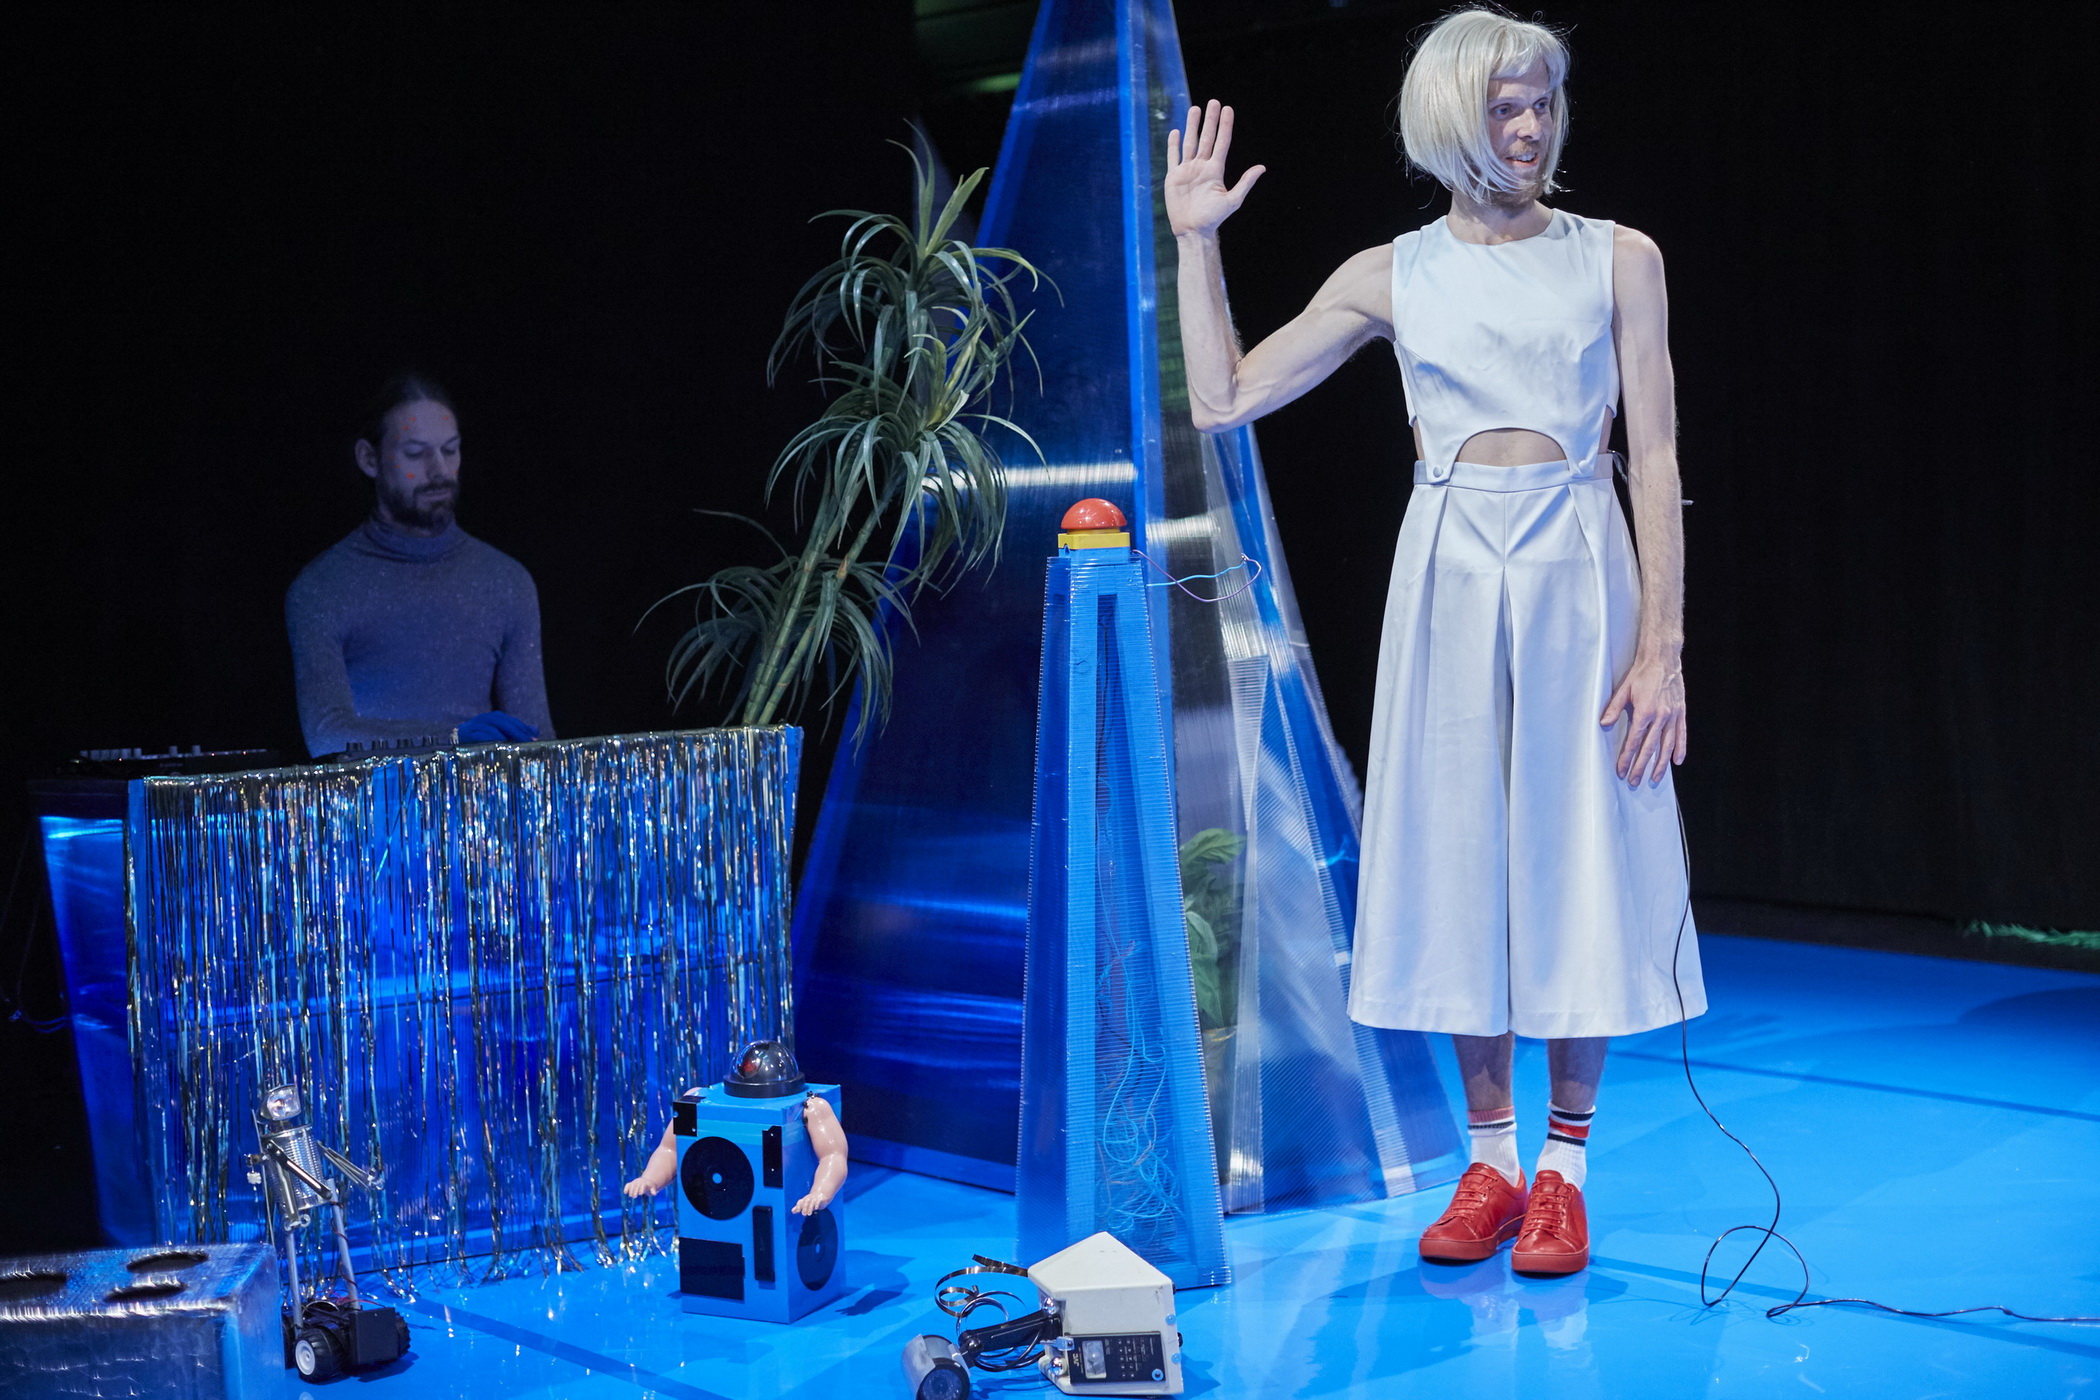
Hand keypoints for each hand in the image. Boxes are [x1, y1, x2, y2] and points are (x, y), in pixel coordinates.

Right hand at [457, 710, 537, 743]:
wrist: (458, 740)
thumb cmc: (483, 738)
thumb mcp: (502, 734)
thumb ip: (517, 731)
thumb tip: (535, 730)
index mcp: (496, 717)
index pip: (513, 722)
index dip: (524, 730)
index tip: (535, 741)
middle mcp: (486, 718)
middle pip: (504, 723)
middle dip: (517, 733)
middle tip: (527, 743)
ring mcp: (475, 725)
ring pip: (492, 728)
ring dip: (504, 737)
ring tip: (514, 746)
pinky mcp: (466, 734)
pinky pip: (479, 735)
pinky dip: (489, 740)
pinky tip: (498, 746)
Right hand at [623, 1167, 667, 1197]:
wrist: (646, 1181)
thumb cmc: (650, 1186)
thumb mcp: (653, 1188)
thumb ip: (653, 1191)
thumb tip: (654, 1194)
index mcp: (644, 1183)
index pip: (642, 1186)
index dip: (641, 1189)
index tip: (640, 1194)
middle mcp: (639, 1182)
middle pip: (636, 1186)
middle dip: (635, 1191)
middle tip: (635, 1197)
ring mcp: (634, 1182)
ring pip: (631, 1186)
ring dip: (630, 1191)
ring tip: (631, 1196)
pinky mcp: (631, 1183)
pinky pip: (627, 1185)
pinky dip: (626, 1188)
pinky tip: (625, 1192)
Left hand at [791, 1186, 832, 1216]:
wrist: (820, 1194)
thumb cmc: (811, 1200)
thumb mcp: (805, 1203)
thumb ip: (799, 1207)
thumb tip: (792, 1211)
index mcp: (804, 1199)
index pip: (800, 1202)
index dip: (798, 1206)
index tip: (797, 1211)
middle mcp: (809, 1198)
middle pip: (805, 1202)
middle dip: (804, 1208)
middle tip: (803, 1214)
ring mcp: (814, 1198)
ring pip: (811, 1202)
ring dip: (810, 1208)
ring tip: (809, 1214)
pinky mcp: (820, 1198)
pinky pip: (818, 1201)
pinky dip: (816, 1204)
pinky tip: (816, 1208)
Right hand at [1166, 100, 1265, 237]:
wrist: (1193, 230)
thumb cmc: (1213, 218)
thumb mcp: (1232, 200)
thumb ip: (1245, 182)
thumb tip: (1262, 167)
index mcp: (1216, 170)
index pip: (1222, 142)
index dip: (1225, 126)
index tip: (1228, 109)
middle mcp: (1202, 166)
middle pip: (1206, 138)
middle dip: (1210, 120)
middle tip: (1213, 102)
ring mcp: (1187, 170)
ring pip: (1190, 142)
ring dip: (1192, 126)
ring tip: (1194, 109)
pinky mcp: (1173, 177)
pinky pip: (1173, 157)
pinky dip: (1173, 145)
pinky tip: (1175, 132)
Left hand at [1600, 655, 1686, 787]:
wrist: (1663, 659)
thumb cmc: (1641, 673)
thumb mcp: (1623, 689)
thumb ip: (1614, 708)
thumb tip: (1603, 724)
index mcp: (1645, 712)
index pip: (1635, 741)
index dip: (1627, 758)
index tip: (1622, 770)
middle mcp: (1661, 717)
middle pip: (1650, 748)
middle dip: (1641, 767)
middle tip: (1635, 781)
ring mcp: (1673, 716)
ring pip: (1667, 746)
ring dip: (1661, 764)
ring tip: (1655, 778)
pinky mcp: (1680, 712)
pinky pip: (1681, 734)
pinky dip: (1680, 748)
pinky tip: (1677, 761)